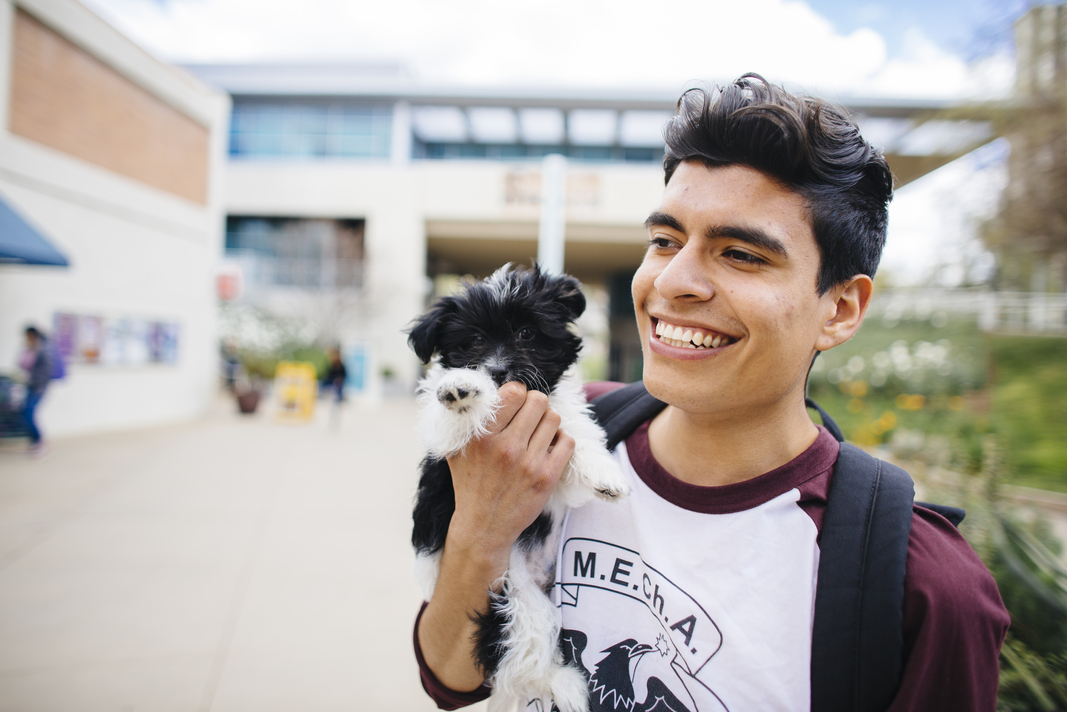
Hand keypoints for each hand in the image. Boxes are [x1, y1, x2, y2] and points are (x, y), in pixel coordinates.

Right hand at [417, 382, 575, 690]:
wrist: (482, 528)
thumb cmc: (469, 484)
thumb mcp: (457, 450)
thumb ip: (466, 421)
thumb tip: (477, 390)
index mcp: (482, 436)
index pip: (514, 391)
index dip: (518, 393)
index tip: (516, 403)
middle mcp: (505, 446)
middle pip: (539, 401)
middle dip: (536, 406)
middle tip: (530, 418)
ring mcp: (528, 462)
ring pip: (554, 419)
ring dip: (548, 423)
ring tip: (538, 435)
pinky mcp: (546, 478)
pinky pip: (567, 442)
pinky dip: (560, 441)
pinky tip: (548, 449)